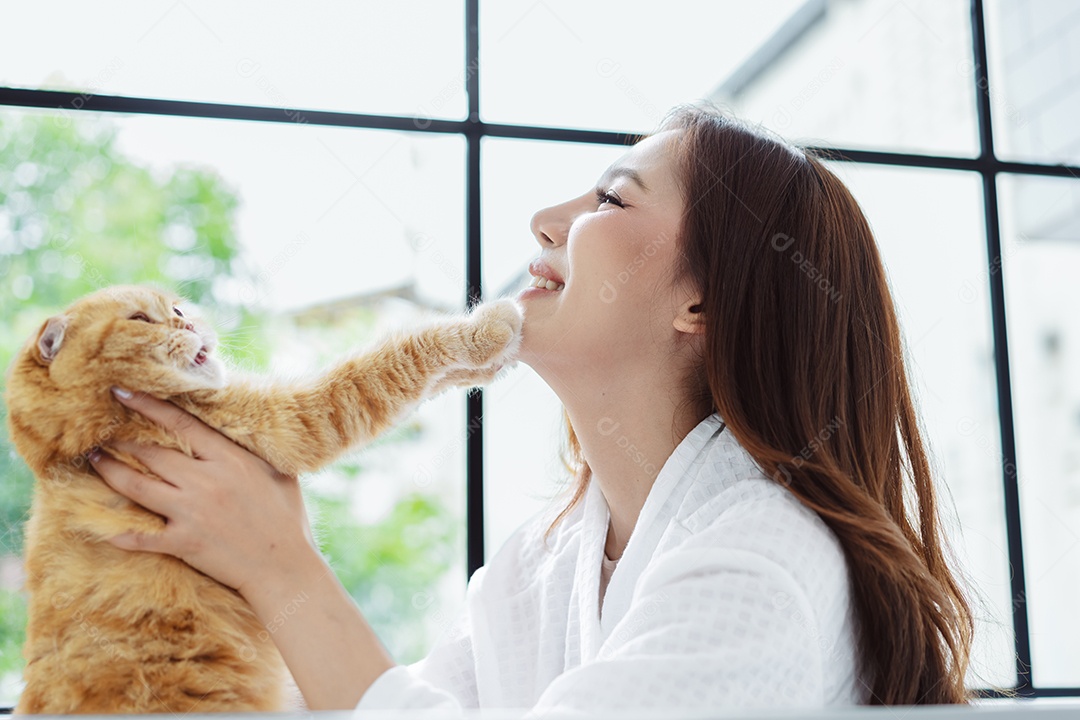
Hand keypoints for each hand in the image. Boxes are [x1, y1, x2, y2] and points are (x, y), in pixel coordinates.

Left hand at [89, 387, 315, 598]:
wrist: (285, 568)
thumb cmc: (288, 520)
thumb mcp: (280, 474)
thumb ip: (257, 451)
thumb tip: (247, 429)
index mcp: (230, 460)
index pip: (182, 424)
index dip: (149, 406)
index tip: (123, 392)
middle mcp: (206, 481)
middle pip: (153, 453)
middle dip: (122, 439)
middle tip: (100, 430)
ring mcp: (192, 512)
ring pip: (139, 487)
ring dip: (111, 472)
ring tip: (94, 459)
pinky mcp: (185, 543)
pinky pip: (143, 537)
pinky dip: (123, 534)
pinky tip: (106, 529)